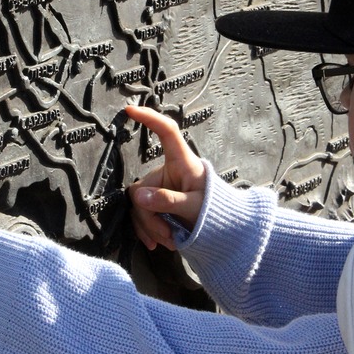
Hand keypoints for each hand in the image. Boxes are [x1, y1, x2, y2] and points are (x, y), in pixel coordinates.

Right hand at [125, 105, 206, 251]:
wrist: (223, 230)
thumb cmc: (216, 211)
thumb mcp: (195, 207)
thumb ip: (168, 201)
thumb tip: (138, 196)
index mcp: (182, 162)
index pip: (166, 132)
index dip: (149, 118)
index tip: (130, 110)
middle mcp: (167, 171)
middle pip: (142, 188)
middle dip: (150, 217)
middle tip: (167, 236)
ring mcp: (160, 187)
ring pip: (139, 204)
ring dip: (150, 227)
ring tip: (170, 241)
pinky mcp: (156, 202)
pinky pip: (141, 213)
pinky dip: (148, 229)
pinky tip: (156, 243)